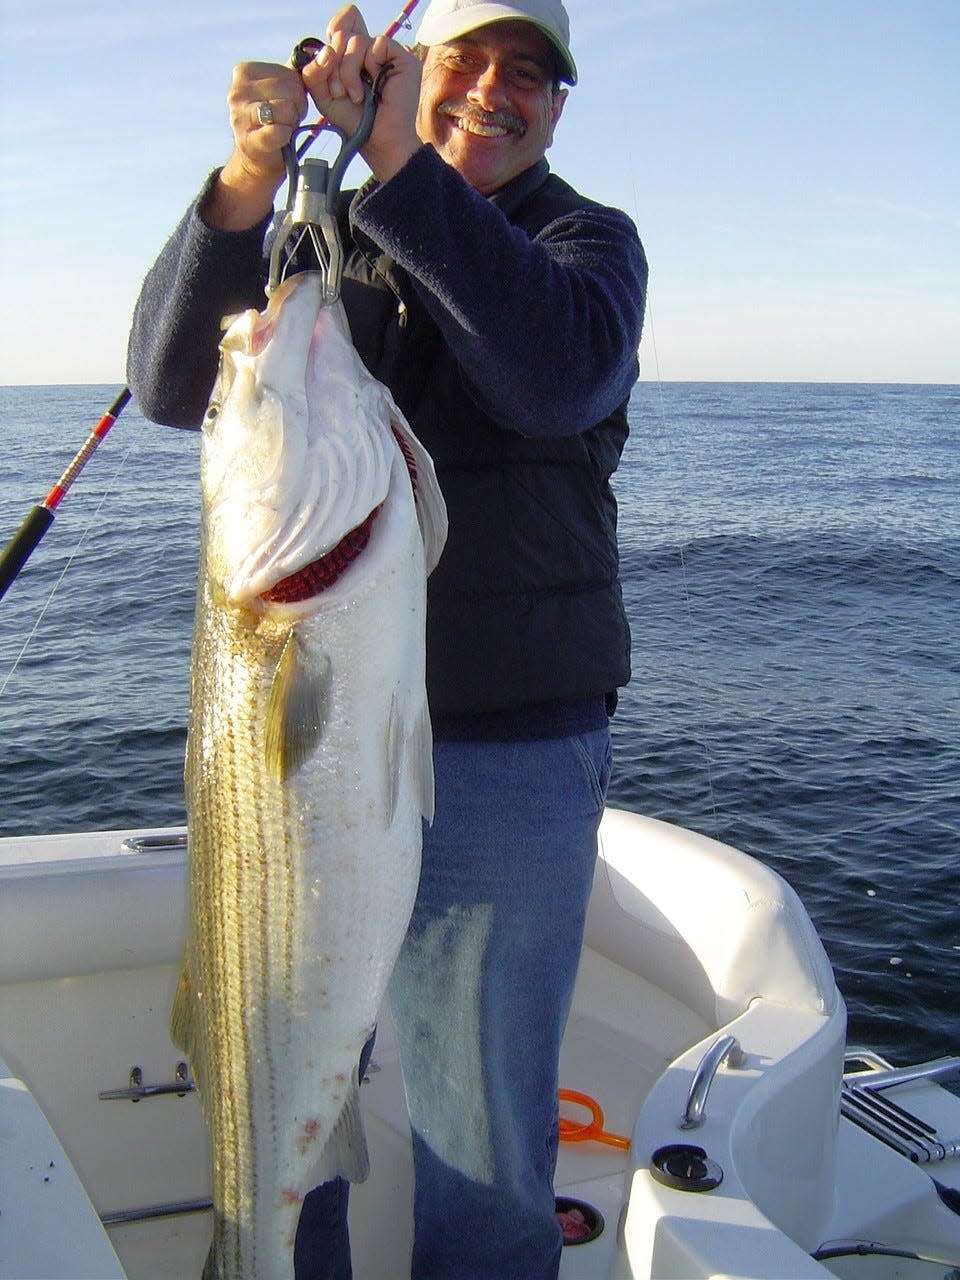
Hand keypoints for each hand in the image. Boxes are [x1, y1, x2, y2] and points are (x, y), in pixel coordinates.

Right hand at [205, 61, 307, 230]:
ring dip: (291, 122)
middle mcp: (237, 91)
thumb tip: (328, 52)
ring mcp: (239, 116)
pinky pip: (278, 132)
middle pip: (289, 91)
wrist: (259, 158)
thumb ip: (304, 70)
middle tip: (286, 119)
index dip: (298, 92)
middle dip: (296, 108)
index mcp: (244, 72)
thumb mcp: (285, 90)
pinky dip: (285, 136)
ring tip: (282, 127)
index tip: (288, 104)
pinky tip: (279, 139)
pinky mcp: (248, 140)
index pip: (289, 75)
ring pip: (285, 110)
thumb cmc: (275, 119)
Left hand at [301, 4, 422, 182]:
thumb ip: (314, 72)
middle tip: (339, 93)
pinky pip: (378, 43)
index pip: (339, 25)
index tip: (327, 68)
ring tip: (356, 96)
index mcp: (352, 55)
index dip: (331, 42)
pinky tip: (375, 86)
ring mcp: (386, 54)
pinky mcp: (402, 58)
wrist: (377, 142)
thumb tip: (327, 49)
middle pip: (343, 34)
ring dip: (349, 71)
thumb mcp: (324, 96)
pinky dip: (370, 65)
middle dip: (334, 66)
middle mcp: (369, 51)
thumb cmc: (354, 121)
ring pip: (357, 40)